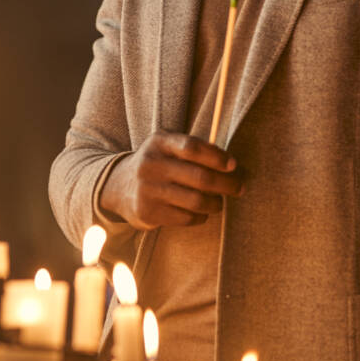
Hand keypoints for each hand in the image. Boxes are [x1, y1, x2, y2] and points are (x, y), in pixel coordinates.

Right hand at [99, 132, 244, 229]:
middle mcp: (151, 164)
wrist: (119, 186)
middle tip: (239, 188)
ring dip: (216, 203)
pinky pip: (186, 218)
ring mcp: (148, 190)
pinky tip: (202, 213)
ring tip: (220, 203)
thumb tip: (231, 165)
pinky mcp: (148, 212)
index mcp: (159, 142)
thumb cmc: (158, 164)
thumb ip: (194, 149)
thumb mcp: (167, 147)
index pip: (192, 147)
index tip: (233, 165)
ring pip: (196, 201)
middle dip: (226, 184)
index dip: (217, 157)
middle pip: (199, 177)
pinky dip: (200, 217)